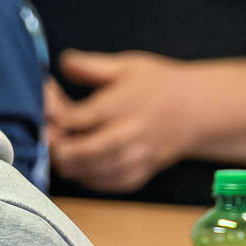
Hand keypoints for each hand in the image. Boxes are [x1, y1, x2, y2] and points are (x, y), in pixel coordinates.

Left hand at [44, 50, 196, 192]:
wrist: (198, 111)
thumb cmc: (160, 84)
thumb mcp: (128, 65)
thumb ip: (91, 66)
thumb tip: (62, 62)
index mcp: (121, 107)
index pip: (72, 119)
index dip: (50, 111)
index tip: (47, 94)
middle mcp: (126, 138)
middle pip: (74, 153)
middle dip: (52, 143)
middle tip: (48, 127)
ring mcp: (133, 161)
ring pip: (84, 173)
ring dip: (64, 160)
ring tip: (60, 141)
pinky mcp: (137, 176)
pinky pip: (101, 184)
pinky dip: (83, 174)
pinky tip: (80, 158)